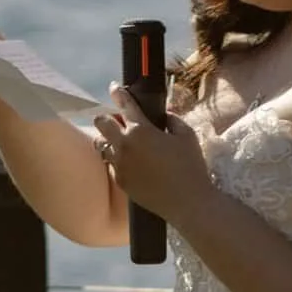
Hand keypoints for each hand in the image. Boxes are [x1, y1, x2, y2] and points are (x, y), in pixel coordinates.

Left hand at [92, 85, 206, 229]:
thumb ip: (172, 119)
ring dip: (108, 139)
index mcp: (140, 130)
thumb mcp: (186, 135)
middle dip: (106, 117)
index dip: (118, 93)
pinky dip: (116, 158)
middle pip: (101, 123)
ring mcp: (119, 165)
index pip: (124, 105)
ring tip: (121, 142)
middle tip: (117, 120)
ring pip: (101, 145)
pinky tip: (130, 161)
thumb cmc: (190, 166)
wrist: (187, 203)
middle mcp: (124, 146)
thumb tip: (163, 116)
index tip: (114, 88)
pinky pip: (111, 164)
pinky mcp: (120, 181)